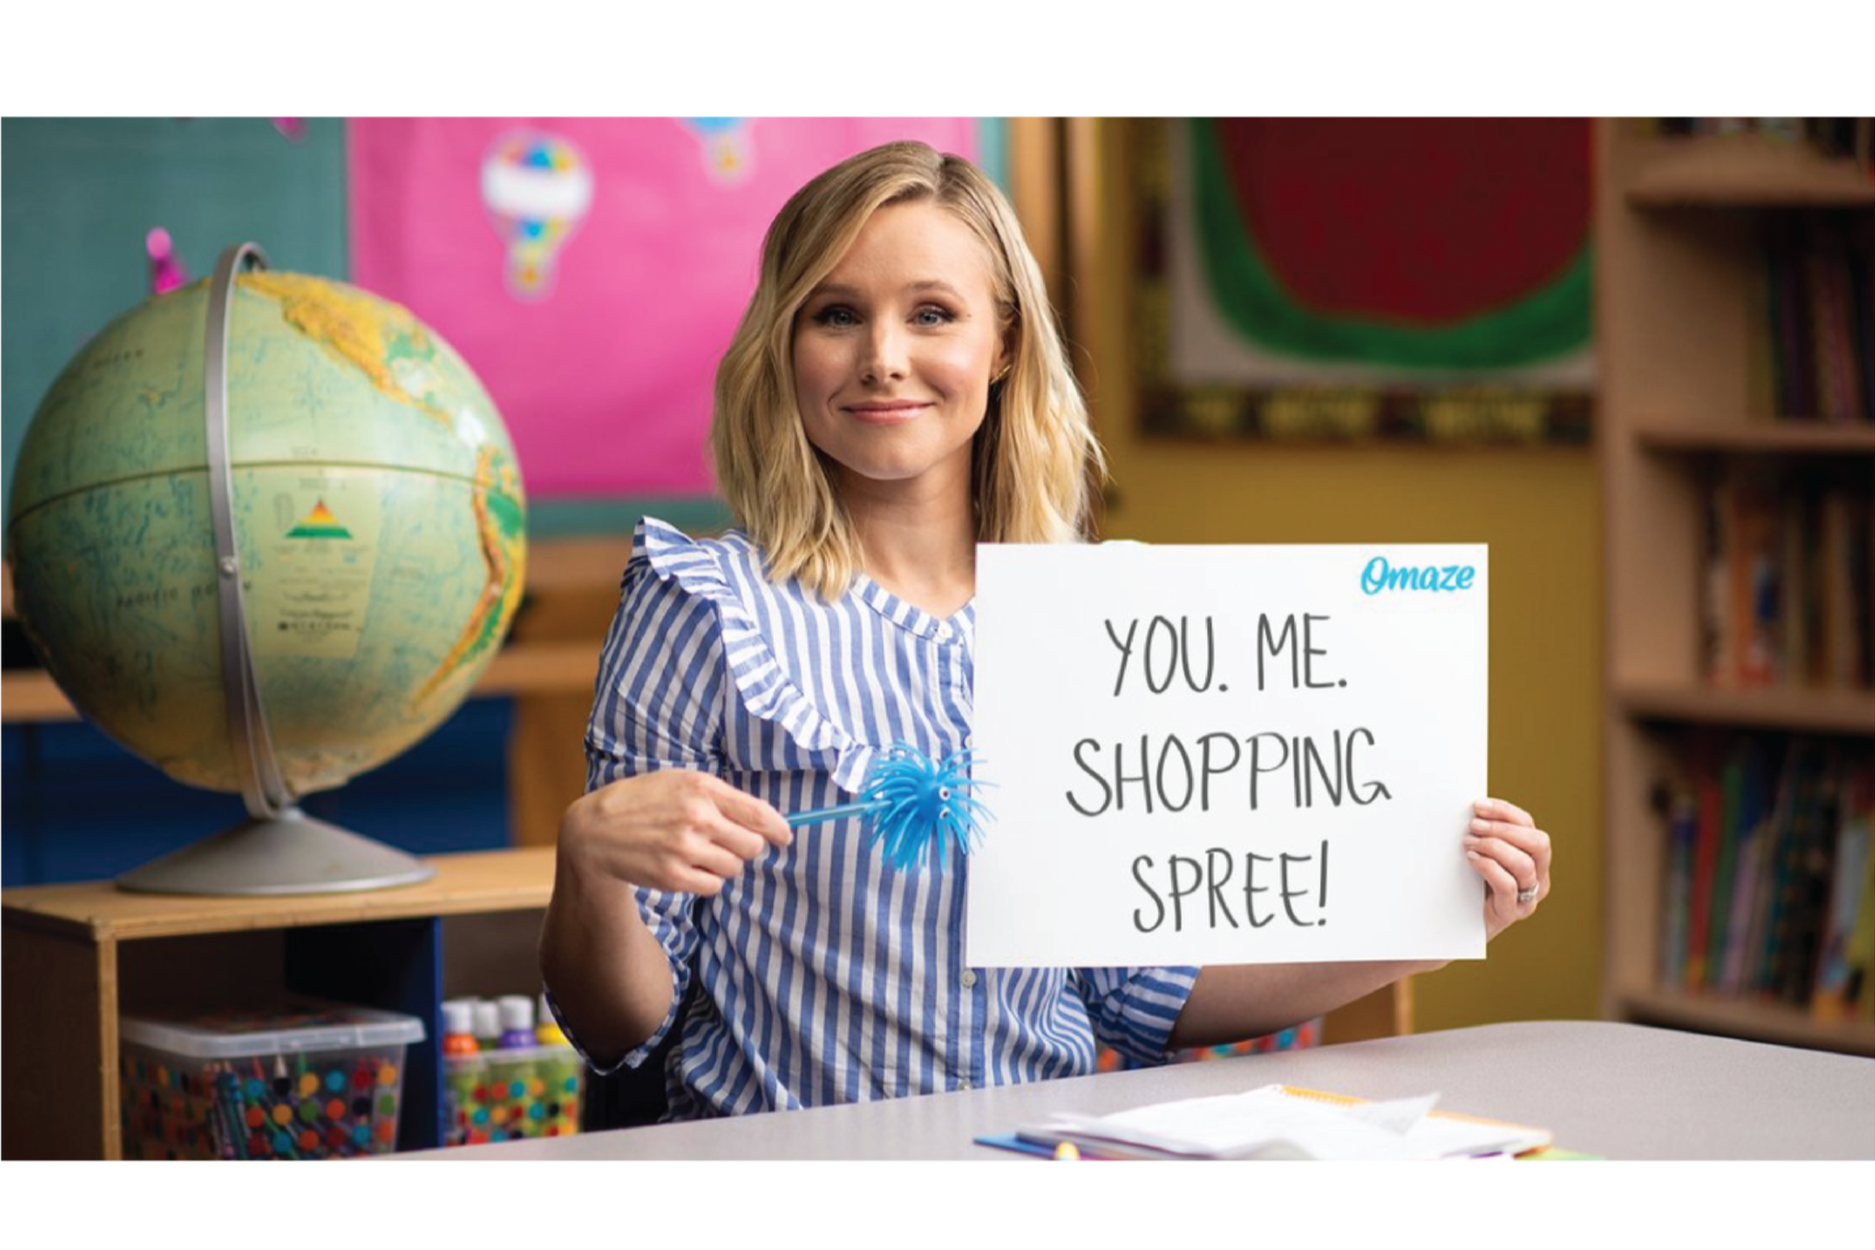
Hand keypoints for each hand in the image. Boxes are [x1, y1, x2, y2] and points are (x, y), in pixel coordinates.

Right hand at [560, 769, 791, 896]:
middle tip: (726, 844)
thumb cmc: (643, 802)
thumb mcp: (679, 783)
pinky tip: (686, 867)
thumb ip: (719, 797)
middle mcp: (697, 817)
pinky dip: (707, 880)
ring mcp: (684, 848)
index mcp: (702, 788)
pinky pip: (713, 886)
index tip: (784, 838)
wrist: (595, 830)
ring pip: (733, 868)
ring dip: (723, 864)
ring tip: (697, 852)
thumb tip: (764, 821)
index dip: (778, 829)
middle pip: (752, 846)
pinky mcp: (673, 876)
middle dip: (745, 848)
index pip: (758, 813)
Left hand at [1465, 797, 1550, 940]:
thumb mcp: (1481, 854)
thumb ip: (1485, 834)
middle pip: (1538, 843)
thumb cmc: (1469, 883)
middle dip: (1504, 829)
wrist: (1456, 924)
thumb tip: (1473, 809)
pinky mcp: (1512, 913)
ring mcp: (1529, 897)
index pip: (1529, 826)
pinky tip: (1472, 860)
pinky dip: (1490, 867)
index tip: (1479, 805)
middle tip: (1474, 825)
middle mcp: (1538, 876)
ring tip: (1469, 843)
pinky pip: (1509, 886)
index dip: (1505, 812)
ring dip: (1495, 847)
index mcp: (1533, 857)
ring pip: (1525, 864)